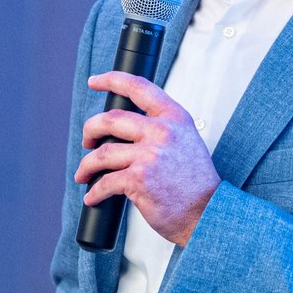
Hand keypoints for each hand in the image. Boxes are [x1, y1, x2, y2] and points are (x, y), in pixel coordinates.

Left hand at [74, 70, 220, 243]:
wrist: (208, 212)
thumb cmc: (195, 183)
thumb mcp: (186, 140)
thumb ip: (162, 128)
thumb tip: (126, 127)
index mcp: (174, 118)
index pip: (138, 87)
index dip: (112, 80)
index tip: (95, 82)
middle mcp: (162, 132)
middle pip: (110, 119)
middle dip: (90, 130)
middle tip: (86, 141)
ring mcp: (149, 155)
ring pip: (102, 153)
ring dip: (87, 165)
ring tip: (84, 174)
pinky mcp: (139, 179)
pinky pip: (105, 182)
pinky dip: (94, 191)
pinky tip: (93, 196)